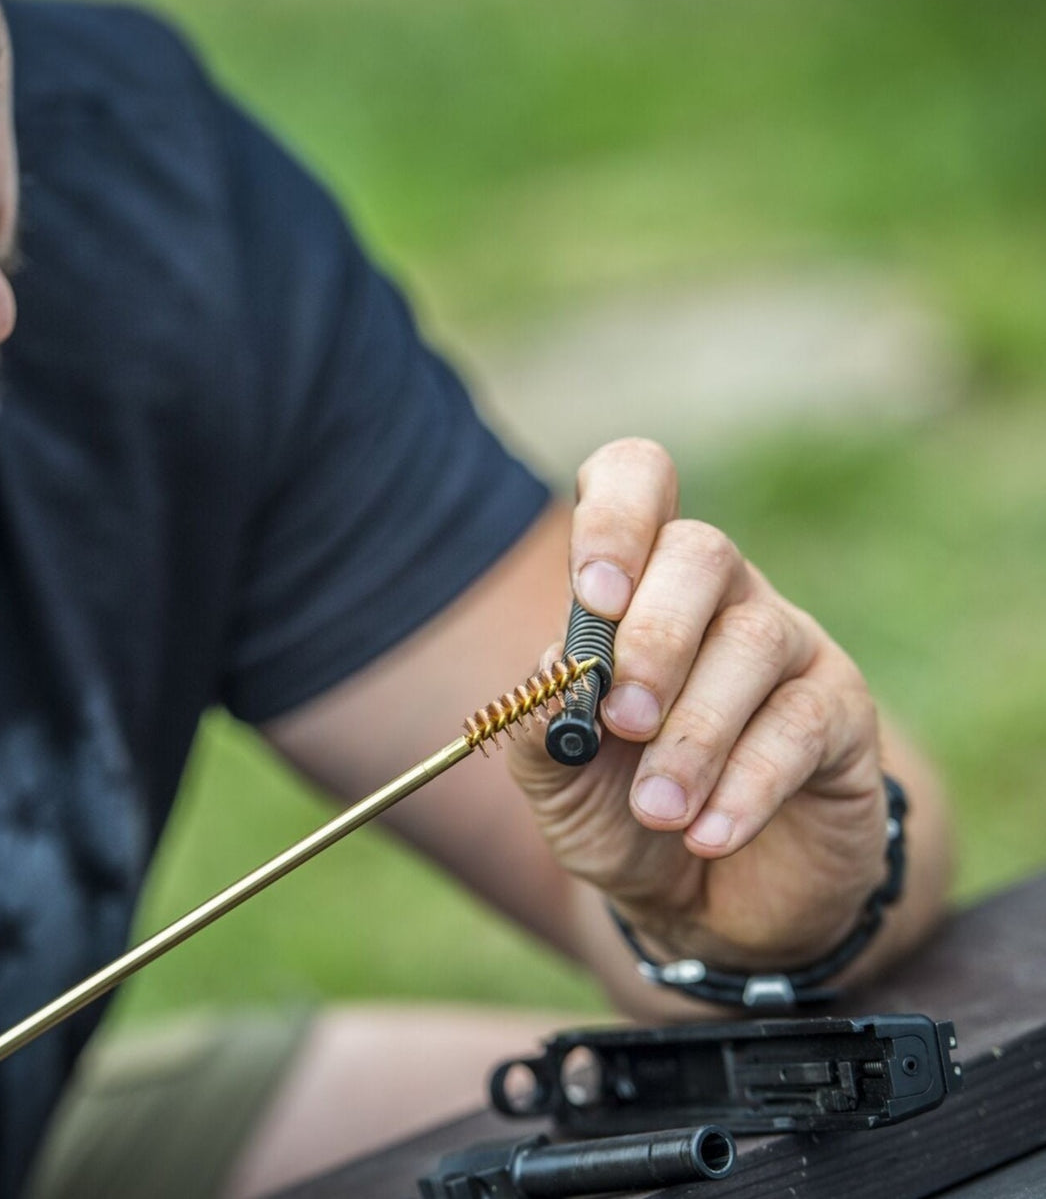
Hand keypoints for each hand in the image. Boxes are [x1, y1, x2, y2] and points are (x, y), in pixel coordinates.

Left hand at [509, 438, 888, 974]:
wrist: (697, 901)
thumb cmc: (618, 812)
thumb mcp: (557, 776)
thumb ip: (541, 720)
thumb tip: (553, 671)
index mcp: (638, 584)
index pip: (637, 480)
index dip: (615, 516)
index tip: (594, 597)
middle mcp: (718, 596)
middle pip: (702, 552)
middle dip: (653, 639)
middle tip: (621, 723)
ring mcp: (787, 647)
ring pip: (754, 642)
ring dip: (694, 732)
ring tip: (656, 809)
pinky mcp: (840, 714)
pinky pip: (801, 725)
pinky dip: (745, 785)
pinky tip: (707, 835)